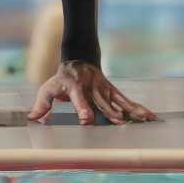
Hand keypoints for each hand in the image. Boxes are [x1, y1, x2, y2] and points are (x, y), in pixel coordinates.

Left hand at [29, 61, 155, 125]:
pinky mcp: (113, 91)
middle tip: (118, 123)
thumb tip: (33, 120)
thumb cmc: (61, 80)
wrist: (78, 59)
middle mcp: (91, 87)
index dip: (82, 108)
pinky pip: (127, 101)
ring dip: (130, 110)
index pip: (78, 98)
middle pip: (101, 101)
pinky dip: (139, 109)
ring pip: (118, 100)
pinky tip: (150, 117)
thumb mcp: (49, 88)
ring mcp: (104, 88)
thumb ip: (42, 104)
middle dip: (109, 112)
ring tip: (143, 120)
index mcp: (74, 87)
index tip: (87, 119)